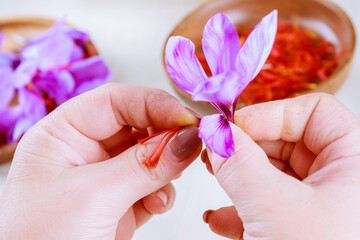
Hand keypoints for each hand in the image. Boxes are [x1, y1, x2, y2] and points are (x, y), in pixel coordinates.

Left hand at [0, 83, 201, 239]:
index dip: (153, 104)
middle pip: (136, 126)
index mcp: (61, 134)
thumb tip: (189, 138)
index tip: (186, 119)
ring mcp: (102, 176)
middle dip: (164, 137)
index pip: (113, 101)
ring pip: (148, 155)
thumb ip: (145, 165)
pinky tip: (155, 205)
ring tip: (165, 184)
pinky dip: (161, 192)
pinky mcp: (118, 200)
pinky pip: (150, 183)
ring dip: (164, 167)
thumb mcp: (93, 198)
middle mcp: (82, 150)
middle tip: (189, 146)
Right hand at [202, 93, 359, 238]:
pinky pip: (272, 206)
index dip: (268, 114)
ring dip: (240, 178)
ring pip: (276, 175)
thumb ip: (239, 163)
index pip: (313, 112)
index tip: (230, 127)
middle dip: (246, 147)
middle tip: (216, 152)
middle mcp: (343, 182)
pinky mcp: (306, 230)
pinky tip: (222, 218)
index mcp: (355, 163)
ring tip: (215, 178)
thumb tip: (214, 131)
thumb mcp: (273, 206)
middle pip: (289, 142)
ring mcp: (324, 207)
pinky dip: (244, 208)